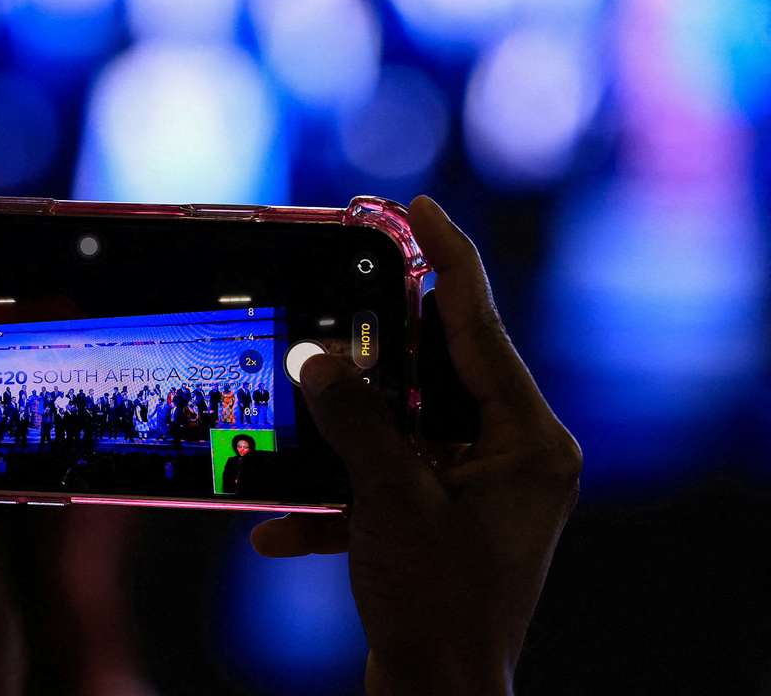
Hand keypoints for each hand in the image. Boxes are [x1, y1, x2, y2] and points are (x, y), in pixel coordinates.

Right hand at [250, 196, 580, 694]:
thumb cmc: (436, 605)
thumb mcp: (390, 500)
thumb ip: (355, 420)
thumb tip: (315, 358)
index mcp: (528, 441)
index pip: (481, 327)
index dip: (447, 259)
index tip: (415, 206)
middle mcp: (511, 456)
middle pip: (438, 368)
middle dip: (380, 339)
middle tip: (339, 280)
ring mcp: (476, 488)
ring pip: (403, 421)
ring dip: (346, 423)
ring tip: (303, 390)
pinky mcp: (441, 517)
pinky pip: (385, 477)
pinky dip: (337, 493)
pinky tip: (284, 525)